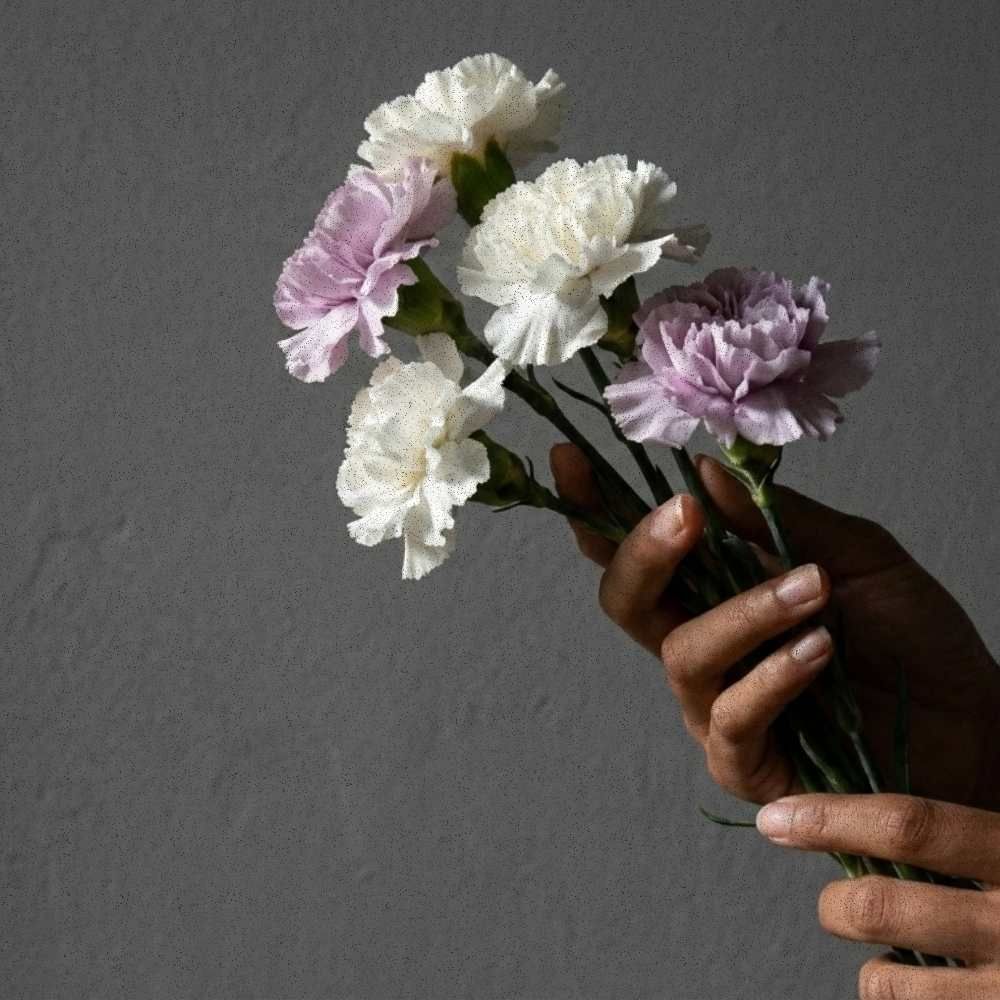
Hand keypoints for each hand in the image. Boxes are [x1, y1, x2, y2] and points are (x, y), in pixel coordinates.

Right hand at [550, 443, 999, 807]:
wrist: (978, 722)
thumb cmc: (911, 636)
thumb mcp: (851, 554)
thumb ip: (775, 519)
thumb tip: (702, 471)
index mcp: (714, 589)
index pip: (634, 549)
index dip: (593, 507)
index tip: (569, 457)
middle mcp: (700, 644)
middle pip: (624, 601)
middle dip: (643, 553)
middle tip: (686, 515)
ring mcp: (715, 705)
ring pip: (682, 653)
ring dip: (744, 613)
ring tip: (814, 592)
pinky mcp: (745, 763)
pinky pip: (730, 717)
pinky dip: (771, 677)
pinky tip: (818, 653)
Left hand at [756, 793, 999, 994]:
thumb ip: (973, 833)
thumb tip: (876, 817)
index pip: (912, 826)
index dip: (832, 818)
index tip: (775, 817)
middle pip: (880, 909)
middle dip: (836, 905)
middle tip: (835, 905)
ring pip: (888, 984)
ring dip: (871, 971)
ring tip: (893, 961)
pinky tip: (929, 993)